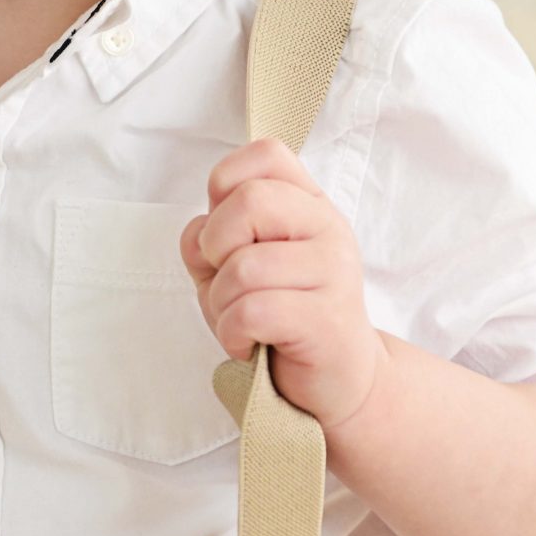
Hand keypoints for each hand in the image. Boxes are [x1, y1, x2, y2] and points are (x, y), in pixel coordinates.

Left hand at [180, 136, 386, 432]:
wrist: (337, 381)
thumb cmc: (280, 319)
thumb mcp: (235, 268)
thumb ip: (210, 238)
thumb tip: (198, 233)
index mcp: (308, 204)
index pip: (267, 154)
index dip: (227, 184)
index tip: (227, 231)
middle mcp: (327, 228)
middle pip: (249, 201)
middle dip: (215, 246)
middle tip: (228, 281)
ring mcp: (334, 271)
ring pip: (244, 266)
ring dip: (221, 303)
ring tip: (239, 321)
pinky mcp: (327, 319)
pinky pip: (253, 310)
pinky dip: (233, 332)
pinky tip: (247, 344)